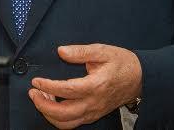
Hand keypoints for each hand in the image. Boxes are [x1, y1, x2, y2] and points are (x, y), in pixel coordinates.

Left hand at [28, 43, 142, 128]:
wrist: (140, 78)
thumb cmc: (122, 63)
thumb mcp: (103, 50)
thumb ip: (80, 51)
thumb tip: (61, 51)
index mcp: (96, 86)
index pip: (66, 91)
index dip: (48, 87)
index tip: (36, 81)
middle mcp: (94, 103)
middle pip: (63, 114)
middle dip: (43, 105)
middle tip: (33, 92)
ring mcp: (94, 111)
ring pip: (67, 123)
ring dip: (49, 114)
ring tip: (41, 99)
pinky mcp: (93, 115)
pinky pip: (73, 123)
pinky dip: (59, 118)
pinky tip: (53, 104)